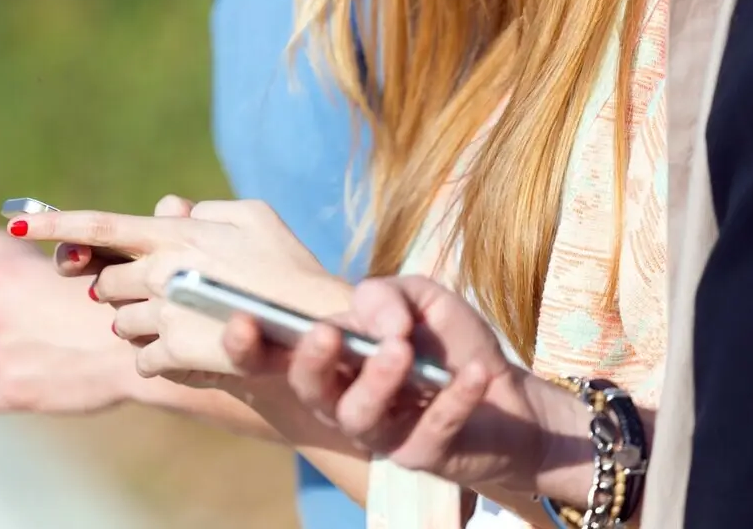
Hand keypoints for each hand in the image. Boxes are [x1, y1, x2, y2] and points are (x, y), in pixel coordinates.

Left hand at [8, 197, 351, 381]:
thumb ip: (203, 210)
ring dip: (140, 324)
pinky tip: (188, 352)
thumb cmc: (289, 269)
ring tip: (184, 323)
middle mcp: (162, 273)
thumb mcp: (254, 218)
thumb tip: (167, 211)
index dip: (53, 224)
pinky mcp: (173, 357)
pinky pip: (142, 359)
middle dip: (125, 289)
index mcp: (174, 235)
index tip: (13, 222)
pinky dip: (158, 356)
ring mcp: (166, 317)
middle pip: (109, 284)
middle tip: (164, 293)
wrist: (317, 330)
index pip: (98, 225)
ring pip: (121, 324)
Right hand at [225, 275, 556, 492]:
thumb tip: (377, 318)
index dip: (248, 345)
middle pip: (309, 389)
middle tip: (327, 332)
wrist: (512, 399)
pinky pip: (429, 431)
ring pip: (359, 417)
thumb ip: (388, 295)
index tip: (240, 319)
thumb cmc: (449, 344)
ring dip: (376, 380)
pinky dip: (452, 400)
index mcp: (332, 359)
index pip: (276, 356)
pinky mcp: (422, 457)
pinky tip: (470, 374)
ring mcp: (381, 433)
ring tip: (399, 349)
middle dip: (311, 360)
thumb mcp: (420, 299)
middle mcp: (344, 399)